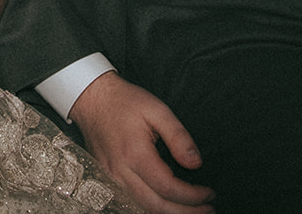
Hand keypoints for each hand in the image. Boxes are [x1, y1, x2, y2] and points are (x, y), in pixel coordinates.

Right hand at [71, 71, 214, 213]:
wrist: (91, 98)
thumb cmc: (124, 101)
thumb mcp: (157, 109)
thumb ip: (179, 137)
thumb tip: (195, 163)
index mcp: (135, 154)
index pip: (169, 188)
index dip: (193, 196)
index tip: (210, 193)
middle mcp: (120, 172)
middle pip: (156, 207)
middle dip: (186, 212)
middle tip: (208, 209)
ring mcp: (110, 178)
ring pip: (142, 210)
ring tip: (190, 211)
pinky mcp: (106, 179)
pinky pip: (130, 204)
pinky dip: (150, 209)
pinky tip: (166, 206)